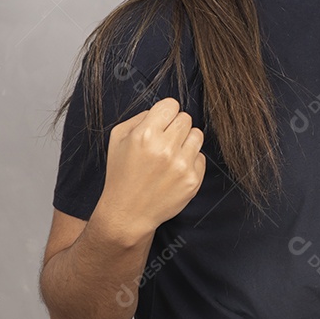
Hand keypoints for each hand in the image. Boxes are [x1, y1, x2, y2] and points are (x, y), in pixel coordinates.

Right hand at [96, 98, 205, 240]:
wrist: (128, 213)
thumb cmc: (121, 174)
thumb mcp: (118, 139)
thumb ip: (140, 117)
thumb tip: (162, 110)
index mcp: (145, 135)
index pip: (171, 105)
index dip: (166, 112)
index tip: (162, 122)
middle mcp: (166, 148)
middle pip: (186, 118)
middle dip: (175, 127)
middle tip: (164, 141)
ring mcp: (182, 165)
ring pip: (197, 135)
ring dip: (186, 142)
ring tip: (171, 155)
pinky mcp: (193, 180)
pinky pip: (201, 157)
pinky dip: (190, 161)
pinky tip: (174, 171)